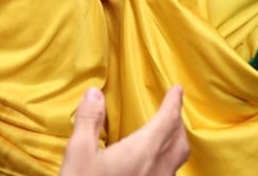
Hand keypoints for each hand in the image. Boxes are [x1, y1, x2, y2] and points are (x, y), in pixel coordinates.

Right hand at [60, 86, 188, 175]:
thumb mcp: (78, 154)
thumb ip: (89, 121)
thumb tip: (95, 93)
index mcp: (143, 151)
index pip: (167, 120)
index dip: (173, 103)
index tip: (177, 90)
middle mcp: (158, 170)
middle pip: (179, 141)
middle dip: (176, 122)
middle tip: (170, 111)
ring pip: (177, 161)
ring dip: (174, 144)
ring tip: (164, 137)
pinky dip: (166, 163)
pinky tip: (150, 168)